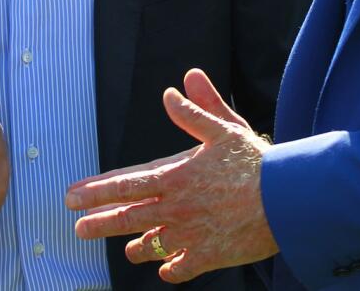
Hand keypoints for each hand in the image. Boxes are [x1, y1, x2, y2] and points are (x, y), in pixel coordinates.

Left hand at [66, 69, 278, 283]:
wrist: (286, 201)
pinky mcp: (209, 256)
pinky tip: (164, 269)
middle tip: (77, 228)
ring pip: (152, 245)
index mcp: (175, 176)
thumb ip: (194, 112)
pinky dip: (171, 268)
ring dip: (135, 247)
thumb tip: (172, 90)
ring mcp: (191, 235)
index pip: (126, 184)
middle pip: (128, 217)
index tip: (72, 196)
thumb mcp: (223, 129)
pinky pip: (182, 267)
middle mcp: (177, 208)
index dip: (96, 190)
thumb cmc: (256, 162)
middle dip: (99, 222)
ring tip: (125, 249)